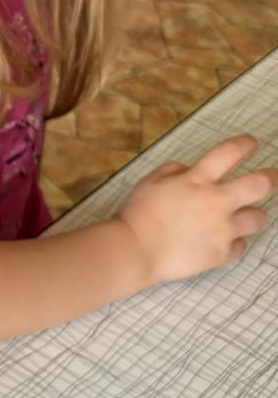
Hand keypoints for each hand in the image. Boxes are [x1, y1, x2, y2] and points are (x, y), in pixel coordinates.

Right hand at [115, 134, 276, 284]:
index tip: (251, 143)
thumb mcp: (150, 181)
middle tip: (271, 179)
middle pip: (260, 184)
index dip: (245, 144)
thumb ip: (174, 171)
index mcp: (197, 180)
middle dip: (271, 178)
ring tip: (239, 217)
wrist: (134, 251)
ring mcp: (222, 230)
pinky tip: (220, 242)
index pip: (230, 152)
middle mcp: (216, 202)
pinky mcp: (221, 254)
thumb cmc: (138, 214)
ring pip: (257, 218)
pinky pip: (240, 246)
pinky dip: (232, 243)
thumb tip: (190, 171)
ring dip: (250, 215)